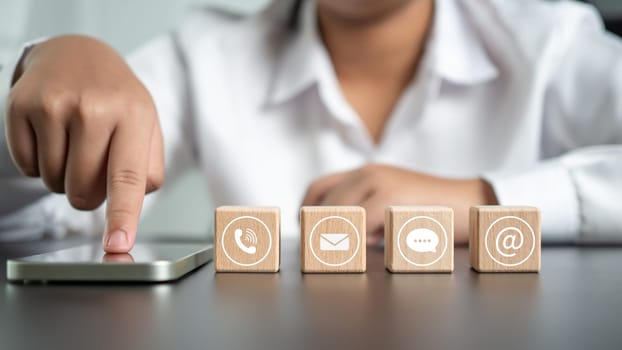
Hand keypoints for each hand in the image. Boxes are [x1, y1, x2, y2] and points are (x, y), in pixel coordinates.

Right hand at [4, 35, 163, 252]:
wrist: (76, 55)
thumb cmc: (117, 99)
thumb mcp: (147, 126)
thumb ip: (148, 167)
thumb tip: (134, 199)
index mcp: (133, 115)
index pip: (127, 177)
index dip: (121, 216)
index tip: (118, 245)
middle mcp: (93, 108)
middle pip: (83, 191)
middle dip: (89, 192)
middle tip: (94, 162)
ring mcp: (53, 106)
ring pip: (52, 183)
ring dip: (63, 177)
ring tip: (75, 143)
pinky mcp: (20, 106)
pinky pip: (25, 167)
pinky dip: (38, 162)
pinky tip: (52, 136)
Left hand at [302, 164, 496, 244]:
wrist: (472, 201)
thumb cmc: (432, 209)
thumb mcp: (392, 203)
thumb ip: (366, 211)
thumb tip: (340, 235)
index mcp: (366, 172)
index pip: (318, 188)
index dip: (306, 211)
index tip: (307, 233)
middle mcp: (368, 173)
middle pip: (323, 204)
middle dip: (319, 231)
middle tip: (323, 254)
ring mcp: (380, 183)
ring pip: (337, 214)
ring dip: (335, 237)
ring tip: (343, 255)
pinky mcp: (391, 199)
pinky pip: (358, 223)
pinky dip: (355, 240)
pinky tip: (366, 251)